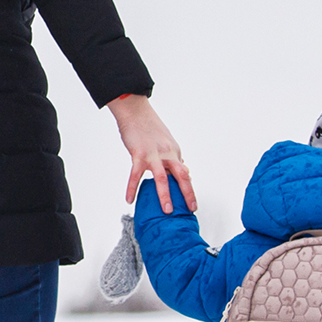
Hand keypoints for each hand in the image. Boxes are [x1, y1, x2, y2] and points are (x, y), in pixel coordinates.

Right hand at [108, 95, 196, 213]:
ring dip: (165, 195)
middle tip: (191, 208)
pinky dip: (132, 188)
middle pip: (182, 175)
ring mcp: (153, 154)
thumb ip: (172, 156)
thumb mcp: (166, 141)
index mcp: (174, 151)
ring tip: (167, 210)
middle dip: (188, 193)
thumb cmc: (148, 125)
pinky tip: (130, 199)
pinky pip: (136, 174)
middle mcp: (167, 153)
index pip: (184, 172)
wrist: (135, 111)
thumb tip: (183, 169)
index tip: (191, 201)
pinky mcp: (138, 154)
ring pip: (162, 178)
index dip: (188, 187)